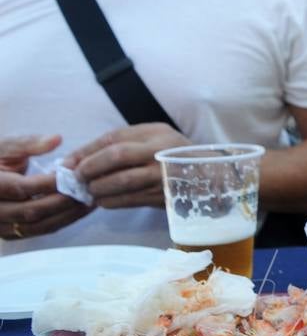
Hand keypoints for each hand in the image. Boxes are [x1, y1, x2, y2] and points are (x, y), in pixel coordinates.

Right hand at [0, 134, 91, 238]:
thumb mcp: (6, 146)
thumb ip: (30, 143)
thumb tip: (57, 139)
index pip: (21, 188)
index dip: (50, 183)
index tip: (75, 173)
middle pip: (31, 211)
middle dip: (64, 201)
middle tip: (89, 189)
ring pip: (36, 226)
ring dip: (67, 215)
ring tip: (90, 201)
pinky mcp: (8, 233)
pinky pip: (37, 231)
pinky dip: (60, 221)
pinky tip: (78, 210)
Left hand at [68, 123, 189, 208]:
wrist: (209, 178)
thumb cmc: (174, 156)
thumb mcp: (155, 139)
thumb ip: (123, 142)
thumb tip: (80, 159)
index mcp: (156, 134)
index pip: (114, 138)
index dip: (86, 151)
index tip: (68, 163)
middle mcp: (160, 152)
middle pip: (116, 156)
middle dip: (90, 168)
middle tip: (76, 178)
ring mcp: (163, 175)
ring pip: (121, 181)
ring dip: (98, 188)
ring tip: (89, 191)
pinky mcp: (163, 196)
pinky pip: (129, 200)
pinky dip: (110, 201)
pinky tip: (103, 201)